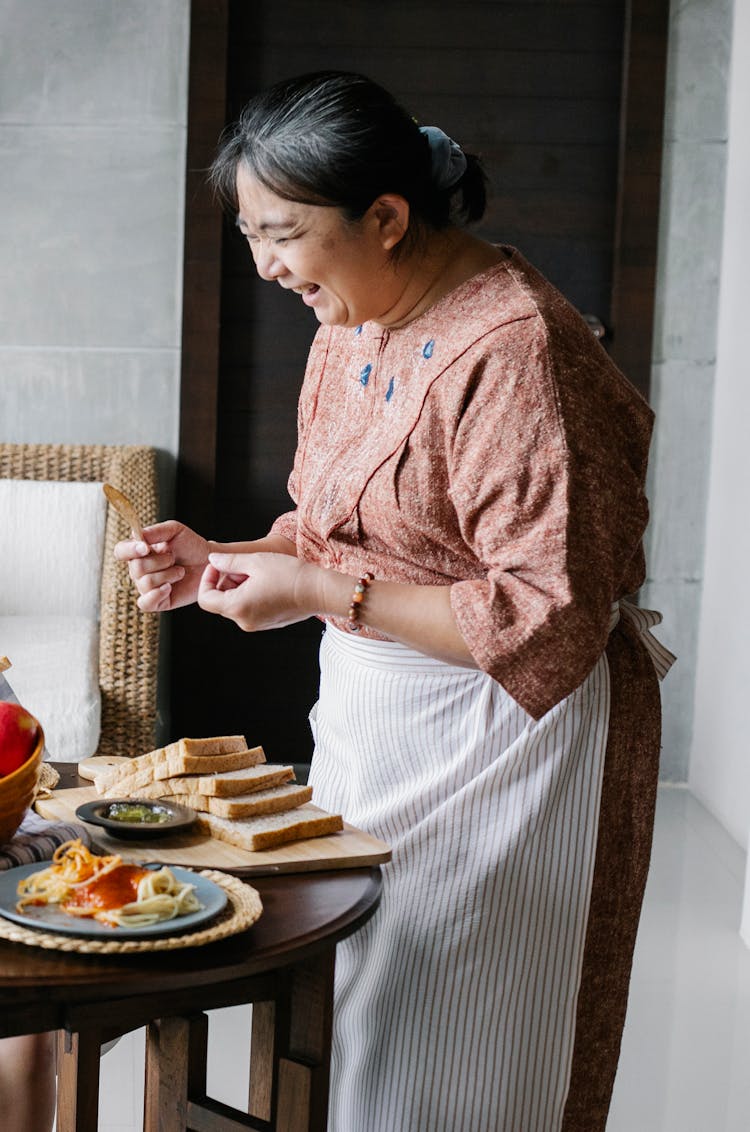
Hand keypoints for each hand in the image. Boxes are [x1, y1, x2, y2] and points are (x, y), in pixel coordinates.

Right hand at [113, 520, 209, 611]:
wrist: (208, 564)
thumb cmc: (191, 545)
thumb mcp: (175, 530)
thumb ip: (156, 531)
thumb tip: (137, 535)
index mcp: (139, 551)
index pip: (121, 551)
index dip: (130, 550)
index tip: (146, 548)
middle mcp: (139, 570)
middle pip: (136, 568)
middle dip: (159, 562)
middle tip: (173, 558)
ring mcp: (147, 587)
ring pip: (145, 583)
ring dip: (167, 575)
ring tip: (180, 571)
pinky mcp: (157, 602)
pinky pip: (145, 603)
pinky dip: (156, 595)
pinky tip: (169, 588)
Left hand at [197, 552, 319, 630]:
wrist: (319, 591)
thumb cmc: (290, 575)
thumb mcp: (255, 561)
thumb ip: (228, 561)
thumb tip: (213, 560)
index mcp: (237, 607)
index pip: (206, 598)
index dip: (207, 579)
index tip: (219, 566)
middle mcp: (244, 621)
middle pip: (221, 601)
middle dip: (226, 581)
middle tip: (243, 565)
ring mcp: (256, 624)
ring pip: (236, 604)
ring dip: (239, 587)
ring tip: (258, 572)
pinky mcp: (268, 623)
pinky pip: (250, 609)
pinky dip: (251, 594)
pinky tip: (267, 582)